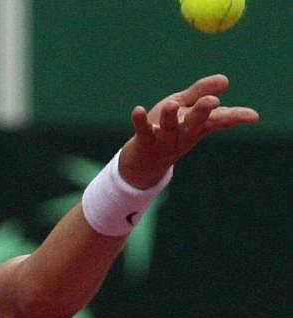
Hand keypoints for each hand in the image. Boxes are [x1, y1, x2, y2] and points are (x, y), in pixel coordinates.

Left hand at [120, 74, 258, 188]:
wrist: (143, 164)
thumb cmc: (167, 130)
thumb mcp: (184, 109)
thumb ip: (200, 93)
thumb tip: (225, 79)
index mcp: (197, 125)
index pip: (220, 120)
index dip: (236, 117)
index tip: (254, 116)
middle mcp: (183, 134)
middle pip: (195, 122)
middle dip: (203, 112)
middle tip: (212, 102)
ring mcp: (164, 140)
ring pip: (169, 128)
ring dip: (171, 117)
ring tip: (172, 104)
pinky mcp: (144, 142)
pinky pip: (143, 131)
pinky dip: (140, 121)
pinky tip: (138, 110)